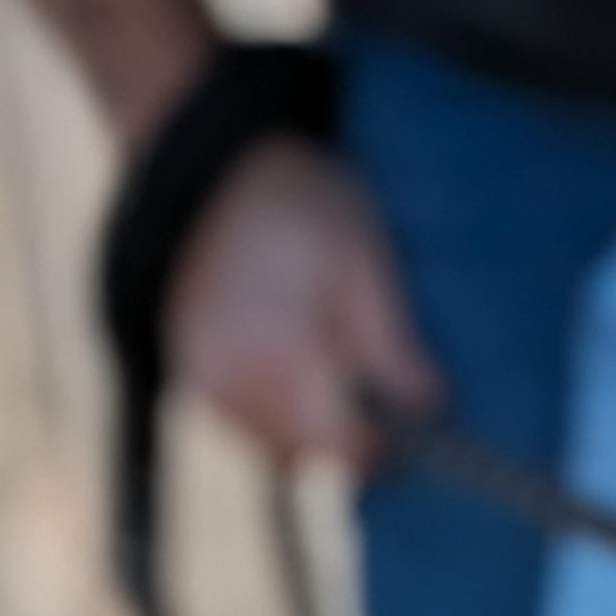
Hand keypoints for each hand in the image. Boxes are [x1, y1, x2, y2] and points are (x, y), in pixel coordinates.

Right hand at [163, 134, 438, 467]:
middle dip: (348, 433)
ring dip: (307, 424)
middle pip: (309, 455)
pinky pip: (239, 418)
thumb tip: (431, 409)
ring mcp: (202, 380)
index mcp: (284, 365)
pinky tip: (286, 354)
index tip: (413, 415)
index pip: (351, 453)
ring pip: (272, 445)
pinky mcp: (184, 368)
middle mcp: (233, 386)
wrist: (204, 159)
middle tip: (373, 383)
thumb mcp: (363, 261)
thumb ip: (393, 345)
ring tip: (325, 360)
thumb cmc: (296, 201)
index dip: (391, 443)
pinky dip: (271, 405)